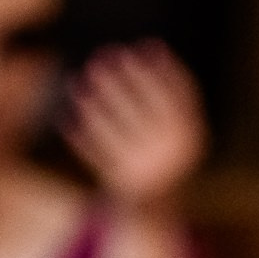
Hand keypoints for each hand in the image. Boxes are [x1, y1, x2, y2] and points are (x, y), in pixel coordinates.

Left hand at [61, 41, 206, 209]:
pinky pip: (98, 158)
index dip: (160, 70)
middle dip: (121, 83)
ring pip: (115, 131)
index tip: (142, 46)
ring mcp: (147, 170)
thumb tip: (153, 46)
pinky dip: (81, 140)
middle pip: (143, 110)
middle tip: (101, 59)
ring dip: (94, 106)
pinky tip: (67, 121)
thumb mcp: (183, 131)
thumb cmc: (168, 155)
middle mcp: (171, 154)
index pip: (176, 97)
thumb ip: (175, 95)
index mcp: (190, 138)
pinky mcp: (124, 185)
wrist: (162, 211)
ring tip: (78, 83)